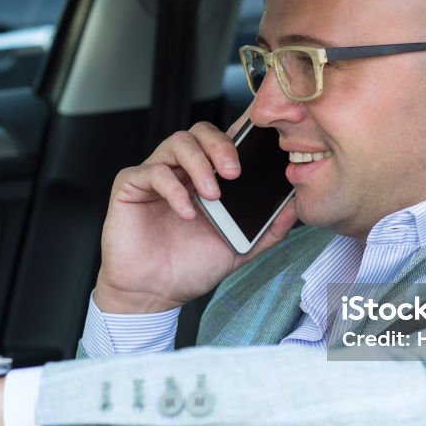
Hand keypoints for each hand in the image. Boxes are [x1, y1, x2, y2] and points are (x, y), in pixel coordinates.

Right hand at [95, 118, 297, 312]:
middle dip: (222, 146)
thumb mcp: (238, 248)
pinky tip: (186, 212)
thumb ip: (267, 229)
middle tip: (235, 172)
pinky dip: (173, 188)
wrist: (153, 293)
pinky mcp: (131, 185)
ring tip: (212, 195)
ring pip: (178, 142)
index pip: (224, 142)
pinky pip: (152, 171)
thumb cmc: (189, 267)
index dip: (241, 135)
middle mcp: (181, 171)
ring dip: (200, 164)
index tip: (260, 143)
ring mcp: (155, 175)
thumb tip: (294, 208)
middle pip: (201, 131)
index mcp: (206, 178)